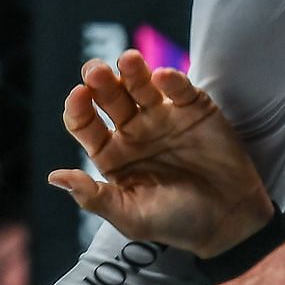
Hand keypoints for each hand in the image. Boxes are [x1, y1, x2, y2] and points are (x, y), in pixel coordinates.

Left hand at [47, 50, 271, 256]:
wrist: (230, 221)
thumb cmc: (177, 223)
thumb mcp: (132, 217)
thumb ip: (94, 197)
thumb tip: (54, 176)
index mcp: (111, 155)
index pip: (84, 124)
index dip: (77, 108)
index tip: (78, 96)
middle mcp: (133, 131)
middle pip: (109, 97)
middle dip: (100, 80)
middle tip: (96, 71)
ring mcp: (164, 117)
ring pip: (141, 85)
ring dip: (132, 71)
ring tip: (128, 61)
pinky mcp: (194, 109)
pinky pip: (179, 88)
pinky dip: (172, 80)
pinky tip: (164, 77)